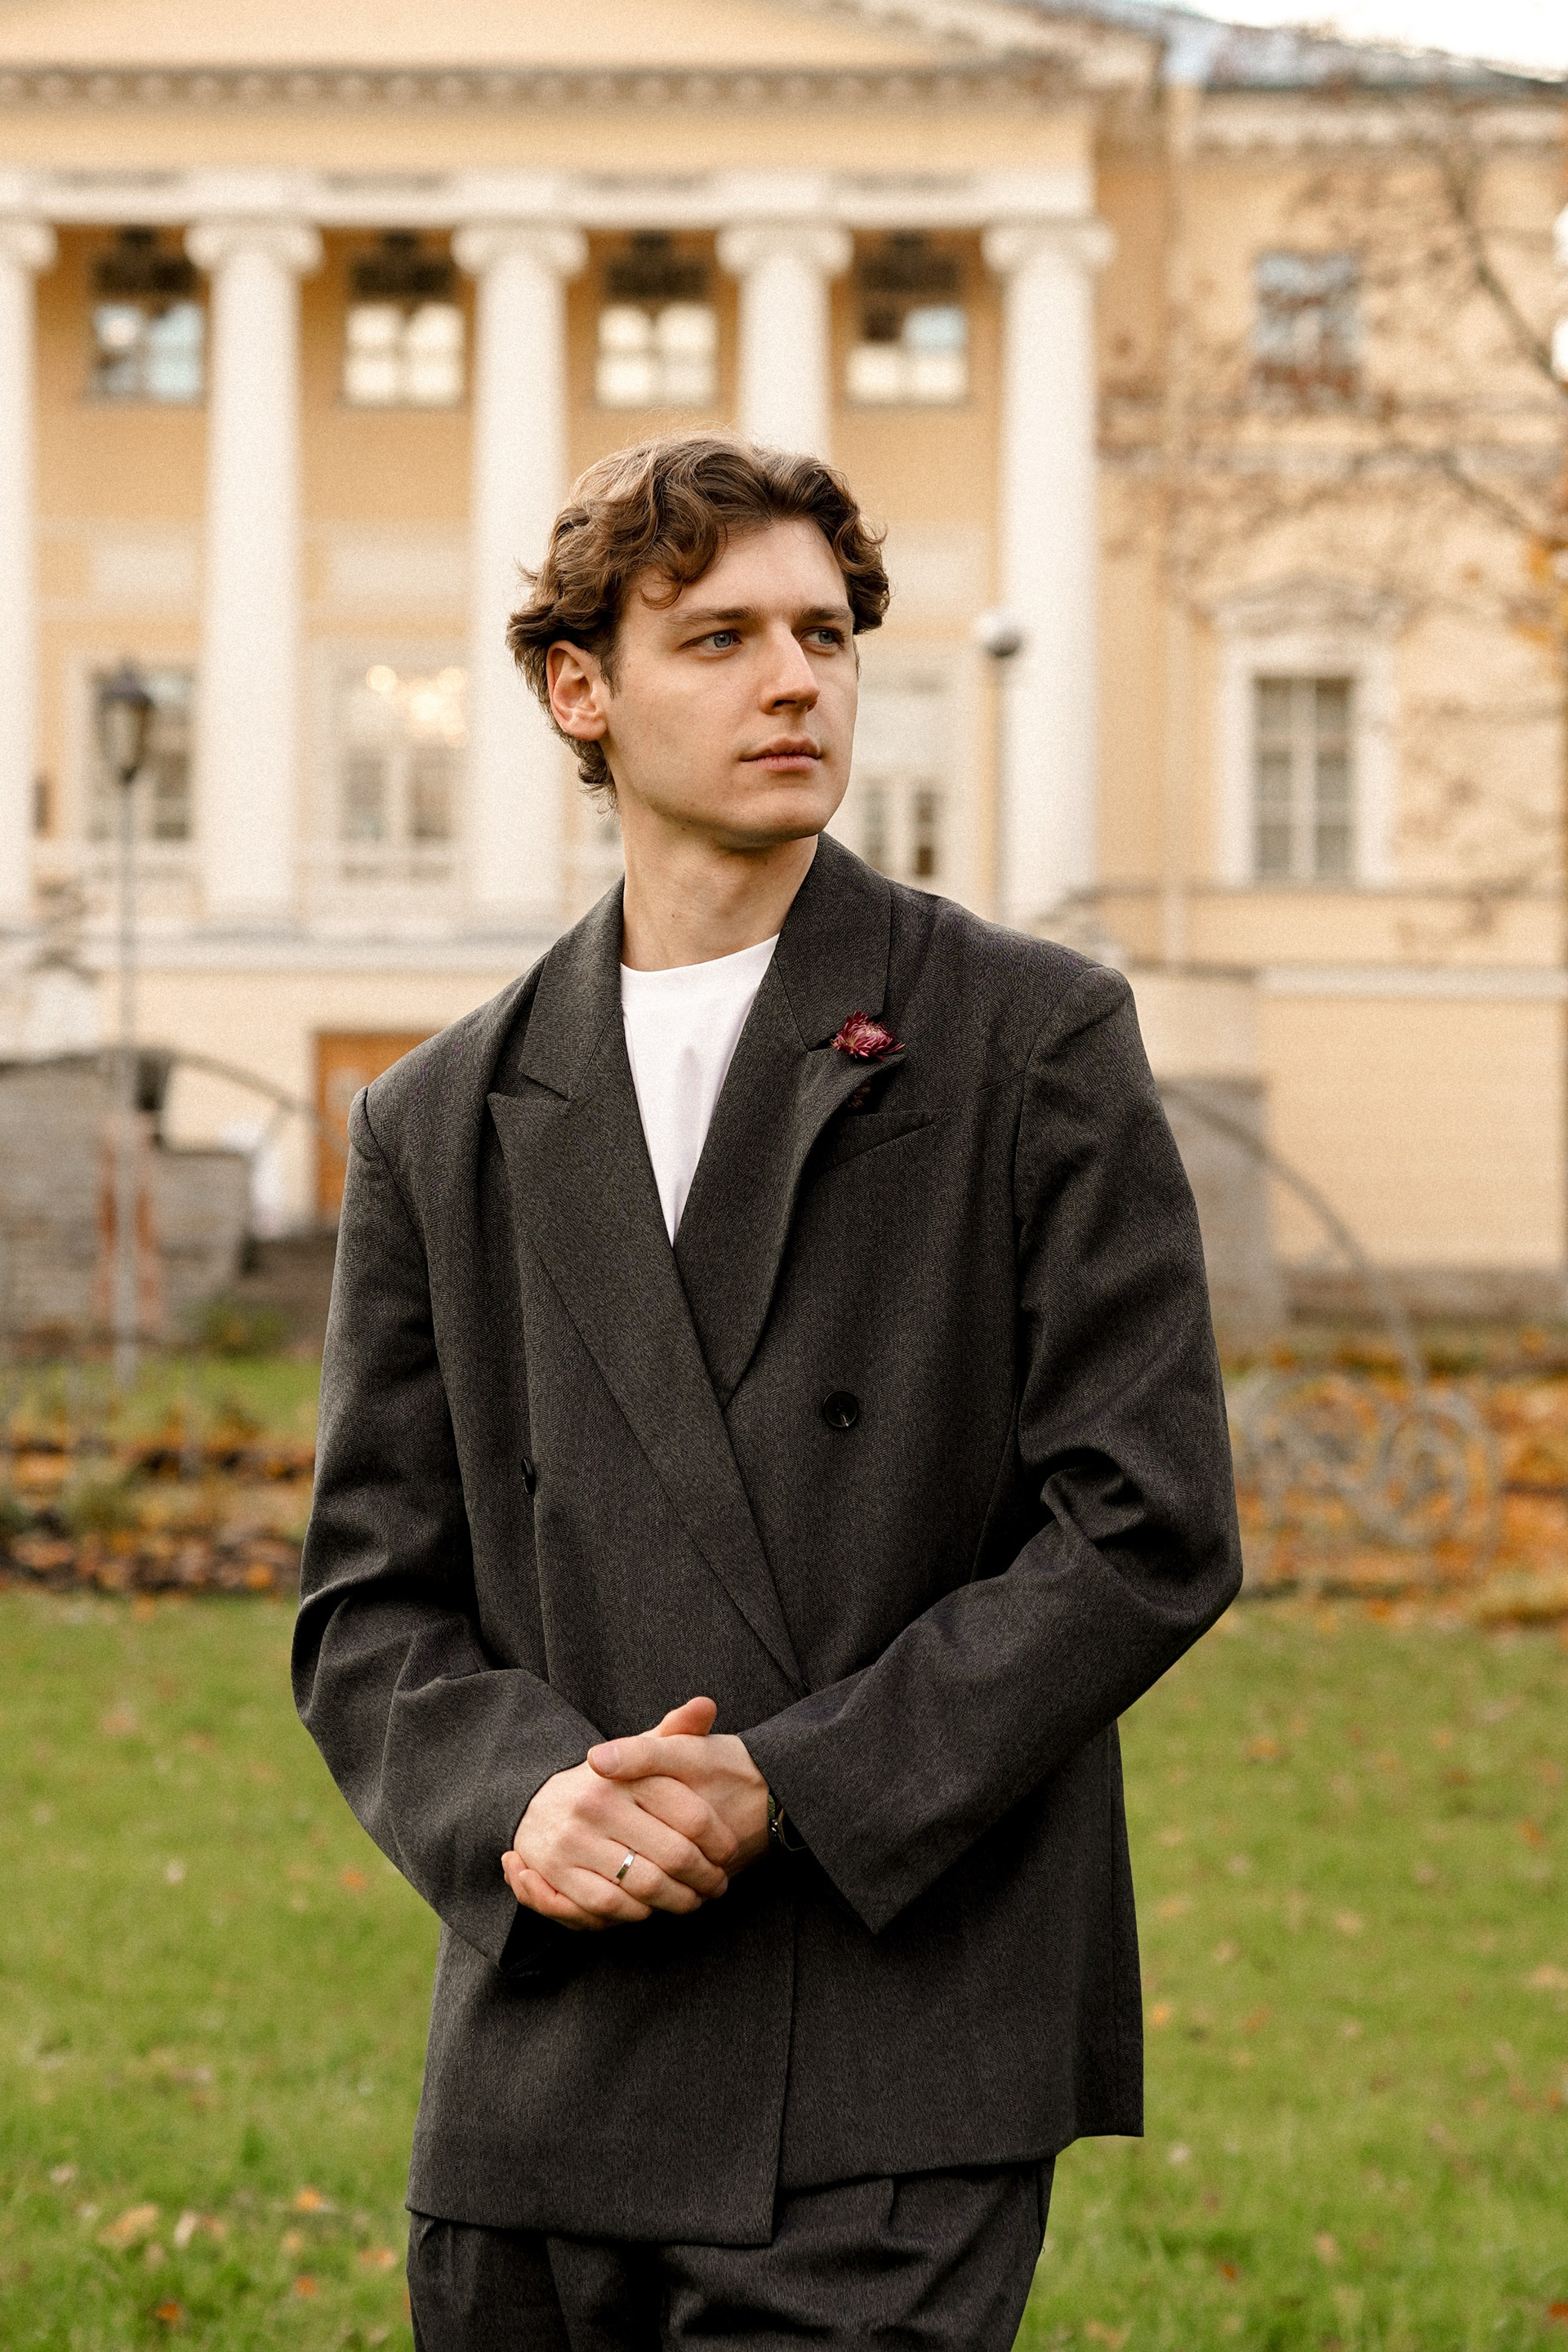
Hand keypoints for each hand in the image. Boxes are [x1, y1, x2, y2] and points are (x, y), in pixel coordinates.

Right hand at [503, 1697, 740, 1931]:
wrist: (537, 1804)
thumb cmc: (606, 1784)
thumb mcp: (639, 1754)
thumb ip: (675, 1731)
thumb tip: (708, 1704)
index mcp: (627, 1775)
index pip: (692, 1814)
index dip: (720, 1841)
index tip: (730, 1855)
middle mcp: (599, 1803)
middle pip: (675, 1854)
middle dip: (705, 1877)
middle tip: (717, 1886)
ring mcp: (574, 1838)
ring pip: (645, 1884)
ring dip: (677, 1901)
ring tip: (693, 1901)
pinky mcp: (555, 1870)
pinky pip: (609, 1904)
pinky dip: (636, 1912)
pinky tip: (650, 1908)